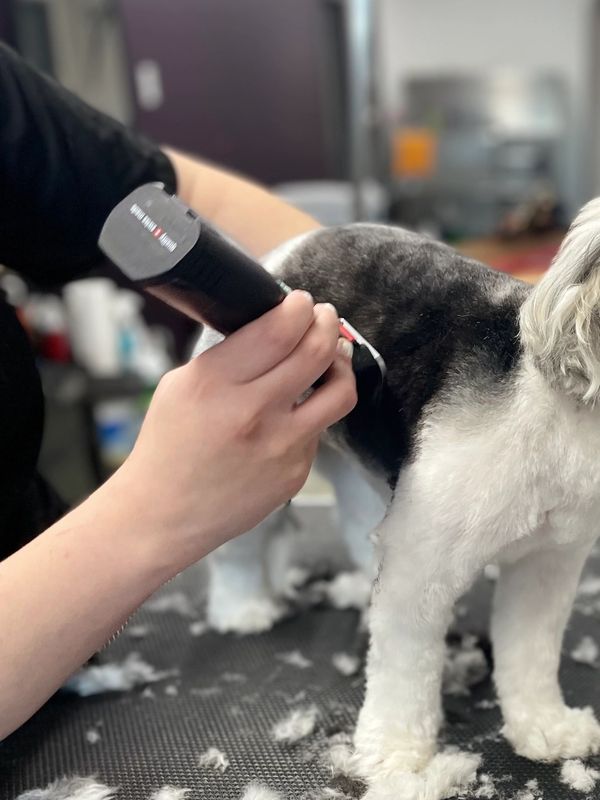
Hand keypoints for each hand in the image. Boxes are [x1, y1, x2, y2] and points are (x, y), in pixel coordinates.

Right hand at [116, 291, 356, 567]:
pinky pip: (319, 429)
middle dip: (326, 323)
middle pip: (317, 351)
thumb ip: (228, 355)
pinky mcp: (296, 473)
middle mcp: (253, 413)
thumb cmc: (168, 447)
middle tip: (322, 317)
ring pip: (339, 391)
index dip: (299, 307)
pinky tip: (293, 412)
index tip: (301, 302)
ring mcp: (281, 447)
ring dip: (339, 363)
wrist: (164, 515)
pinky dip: (311, 412)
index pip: (279, 330)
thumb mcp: (180, 385)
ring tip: (330, 356)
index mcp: (216, 384)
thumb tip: (274, 327)